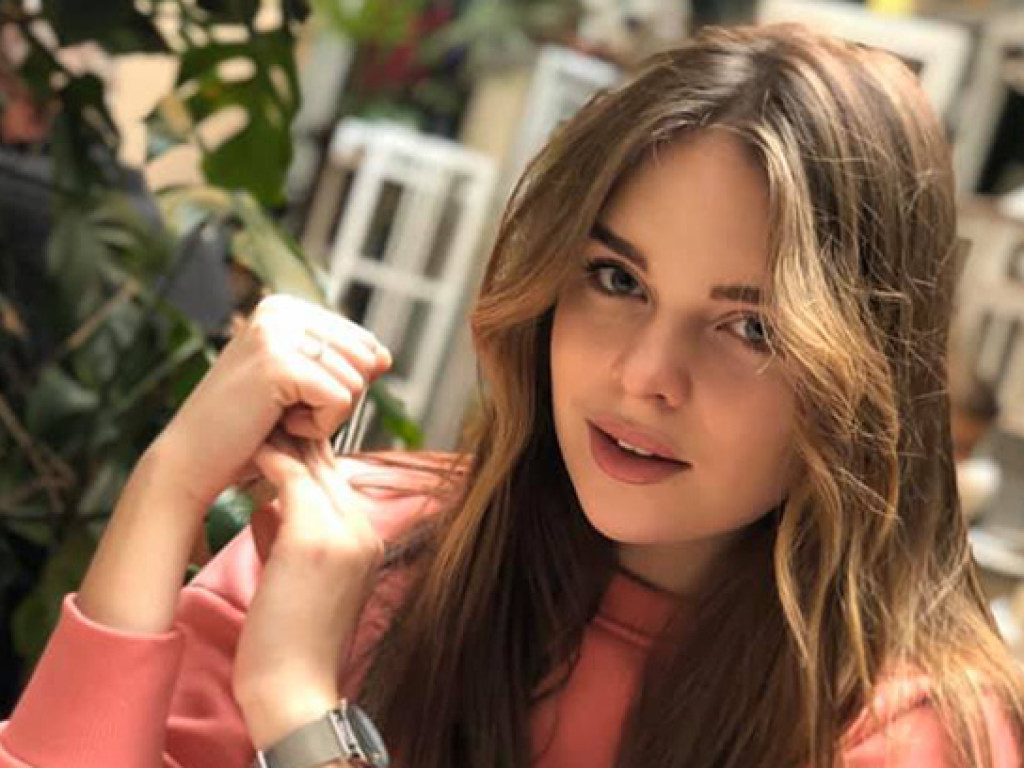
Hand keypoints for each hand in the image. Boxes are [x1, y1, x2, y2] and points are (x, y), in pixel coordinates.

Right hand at [155, 294, 390, 508]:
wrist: (193, 463)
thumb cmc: (247, 429)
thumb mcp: (302, 389)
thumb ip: (344, 366)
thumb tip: (386, 357)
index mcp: (285, 308)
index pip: (363, 343)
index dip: (341, 384)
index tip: (291, 399)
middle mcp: (280, 310)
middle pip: (365, 359)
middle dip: (337, 399)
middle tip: (284, 412)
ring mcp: (277, 333)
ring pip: (357, 381)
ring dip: (326, 416)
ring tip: (277, 417)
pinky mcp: (279, 363)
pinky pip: (341, 400)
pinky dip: (319, 427)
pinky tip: (277, 426)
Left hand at [233, 430, 382, 748]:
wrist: (295, 688)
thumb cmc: (291, 639)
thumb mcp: (302, 577)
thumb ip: (292, 534)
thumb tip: (267, 504)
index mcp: (366, 540)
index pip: (339, 478)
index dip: (307, 452)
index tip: (275, 434)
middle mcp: (364, 529)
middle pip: (331, 464)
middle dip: (295, 437)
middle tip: (262, 416)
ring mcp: (344, 532)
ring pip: (315, 463)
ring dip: (282, 441)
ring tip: (254, 425)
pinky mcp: (315, 538)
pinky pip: (293, 479)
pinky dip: (271, 461)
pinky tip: (249, 453)